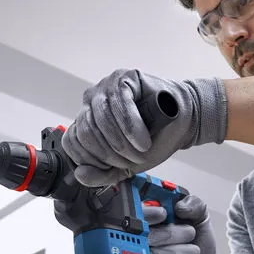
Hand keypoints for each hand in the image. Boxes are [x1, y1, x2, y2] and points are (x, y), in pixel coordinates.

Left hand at [61, 69, 227, 186]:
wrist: (181, 124)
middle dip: (111, 153)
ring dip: (123, 143)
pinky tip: (143, 140)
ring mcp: (106, 88)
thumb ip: (102, 174)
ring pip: (101, 120)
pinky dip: (131, 127)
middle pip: (86, 132)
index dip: (92, 159)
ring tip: (142, 150)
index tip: (114, 166)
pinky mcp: (124, 79)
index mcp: (86, 121)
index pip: (72, 142)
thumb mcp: (125, 166)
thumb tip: (80, 174)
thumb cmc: (153, 140)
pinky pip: (119, 104)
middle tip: (133, 160)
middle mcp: (91, 102)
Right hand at [142, 195, 227, 253]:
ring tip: (192, 250)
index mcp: (154, 219)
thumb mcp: (201, 218)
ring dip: (176, 252)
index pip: (140, 213)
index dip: (149, 213)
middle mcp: (145, 238)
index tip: (163, 214)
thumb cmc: (200, 242)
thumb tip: (181, 206)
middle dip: (170, 234)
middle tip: (190, 233)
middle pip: (146, 235)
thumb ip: (194, 205)